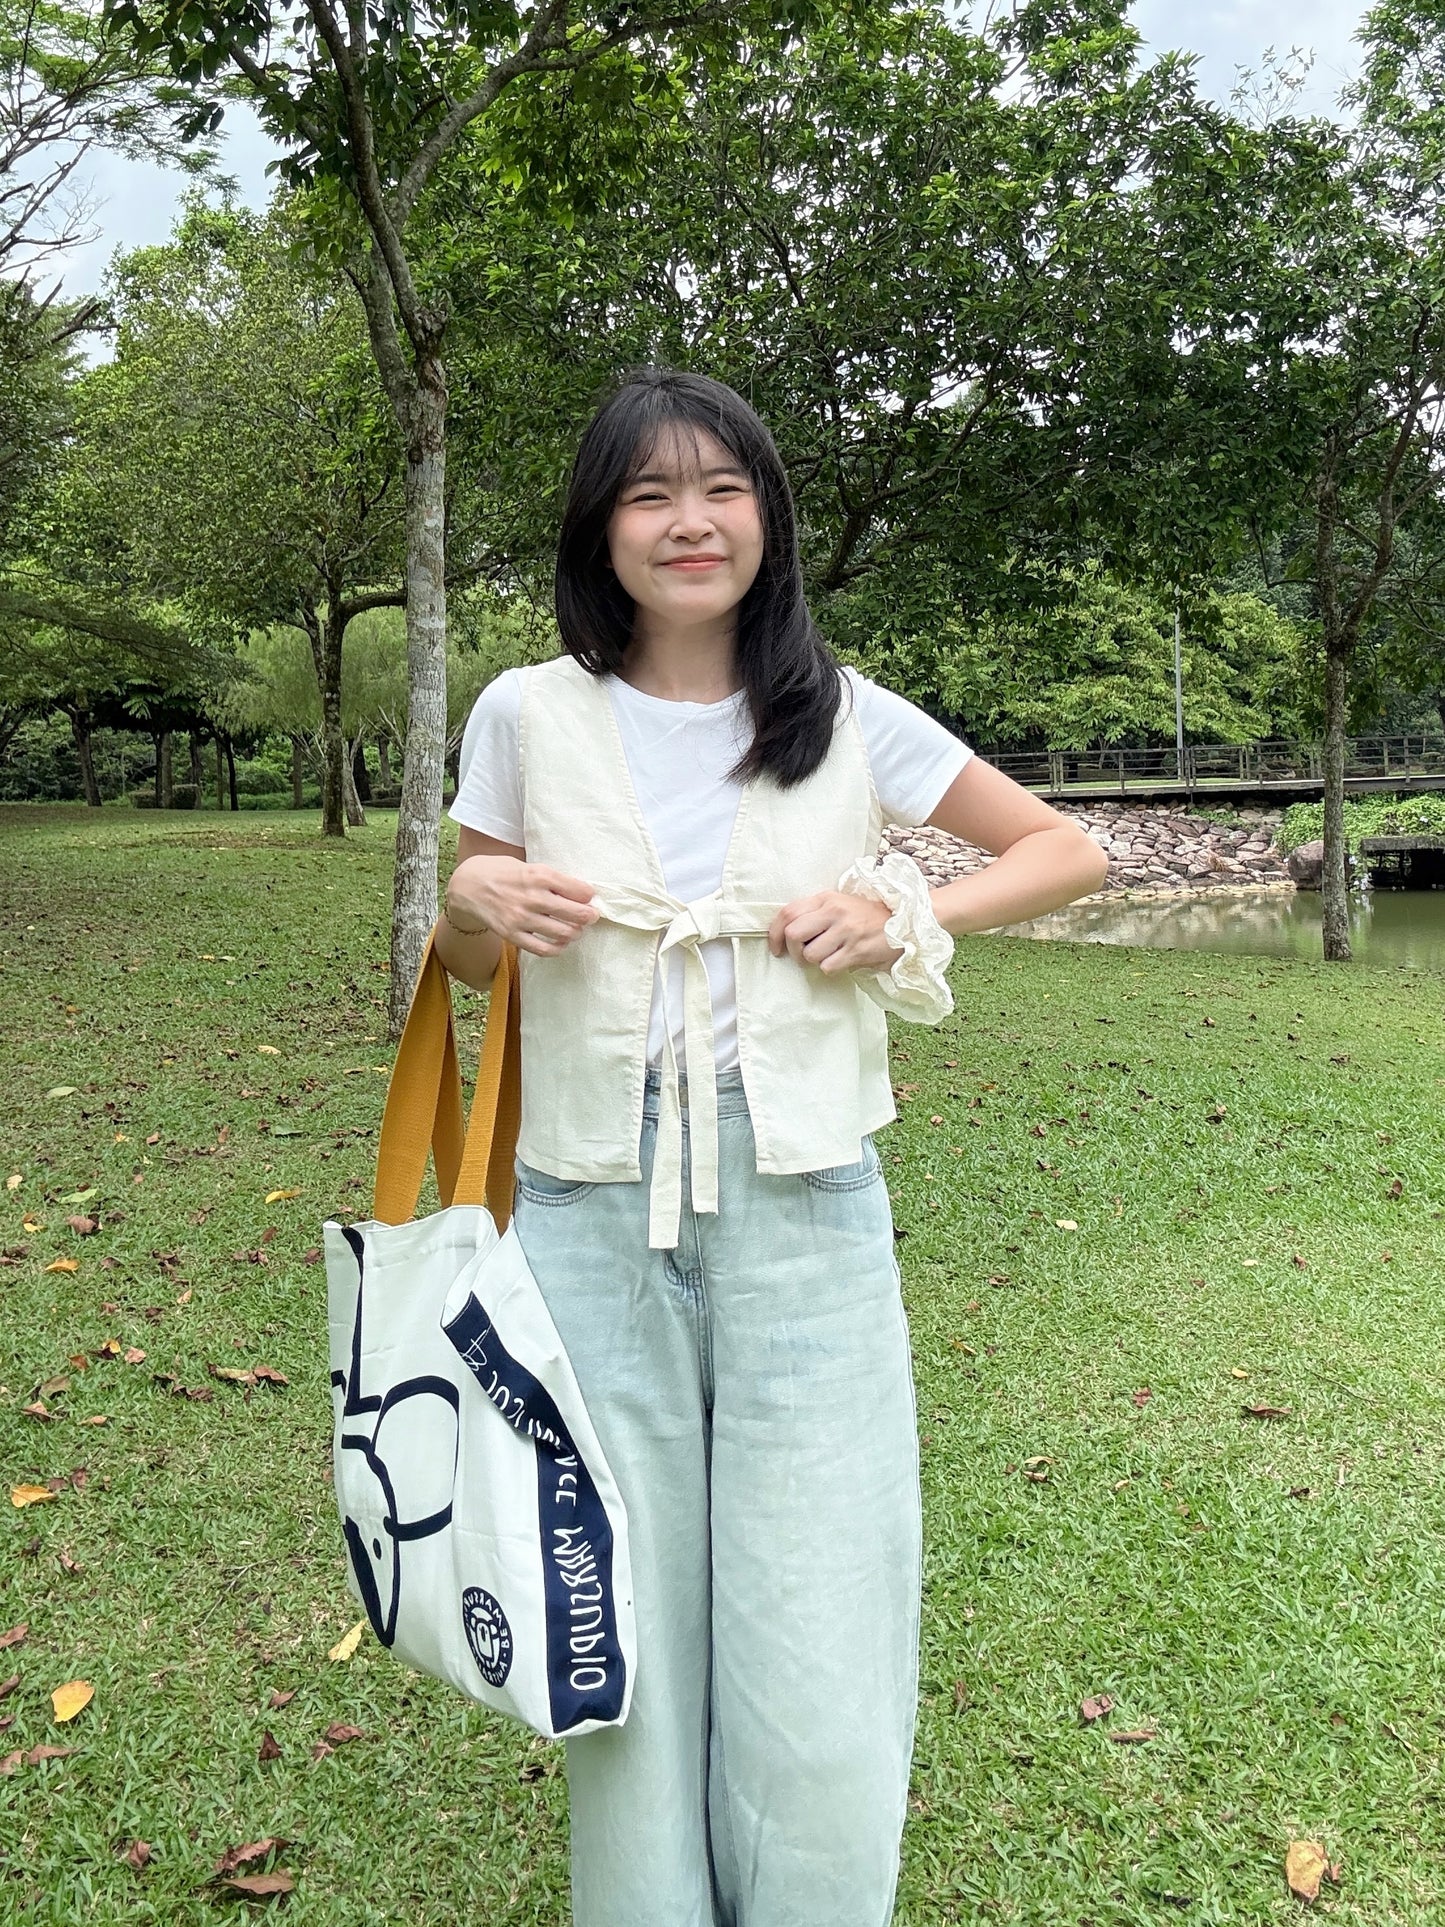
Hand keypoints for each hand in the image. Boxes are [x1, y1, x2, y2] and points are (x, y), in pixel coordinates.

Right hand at [446, 855, 599, 957]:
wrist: (467, 886)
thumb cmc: (501, 872)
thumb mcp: (527, 865)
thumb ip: (550, 878)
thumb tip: (579, 892)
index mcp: (539, 875)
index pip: (578, 889)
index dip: (589, 895)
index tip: (590, 897)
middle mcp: (532, 897)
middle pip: (576, 913)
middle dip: (589, 916)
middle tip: (591, 916)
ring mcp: (522, 918)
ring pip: (564, 933)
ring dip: (576, 932)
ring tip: (576, 929)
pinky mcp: (512, 935)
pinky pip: (543, 949)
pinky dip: (558, 948)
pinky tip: (561, 943)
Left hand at [767, 890, 905, 974]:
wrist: (902, 922)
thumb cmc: (864, 916)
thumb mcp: (838, 904)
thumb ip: (813, 912)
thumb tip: (784, 933)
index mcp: (825, 898)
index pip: (787, 912)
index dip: (774, 933)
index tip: (776, 948)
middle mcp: (834, 912)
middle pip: (793, 934)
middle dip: (793, 950)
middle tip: (802, 955)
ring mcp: (846, 930)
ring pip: (810, 954)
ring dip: (814, 961)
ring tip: (827, 956)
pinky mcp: (857, 949)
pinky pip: (828, 967)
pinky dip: (830, 968)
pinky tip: (840, 961)